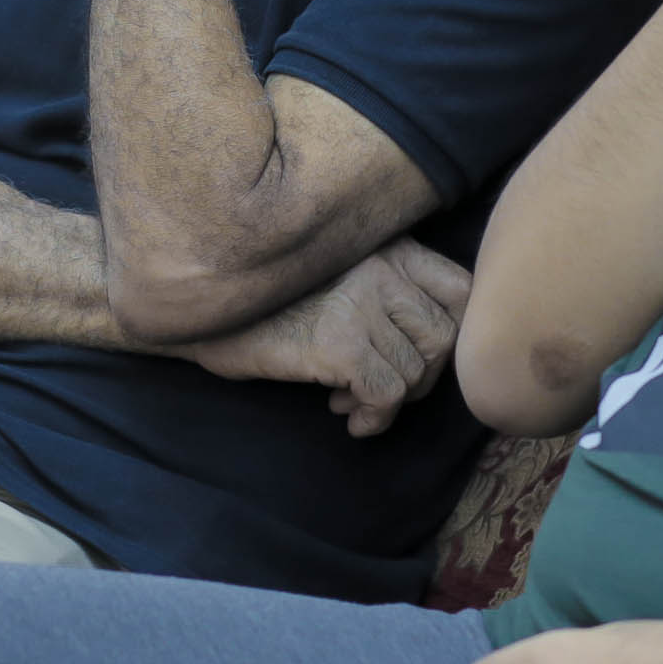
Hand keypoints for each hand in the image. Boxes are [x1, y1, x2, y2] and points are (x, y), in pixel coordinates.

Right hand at [174, 238, 470, 436]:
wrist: (201, 307)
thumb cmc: (268, 298)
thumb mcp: (337, 273)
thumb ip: (385, 289)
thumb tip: (429, 350)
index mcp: (387, 246)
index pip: (461, 289)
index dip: (451, 334)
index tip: (419, 357)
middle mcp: (381, 267)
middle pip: (443, 338)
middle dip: (421, 376)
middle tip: (383, 389)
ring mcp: (362, 302)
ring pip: (415, 372)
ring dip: (389, 400)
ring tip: (350, 400)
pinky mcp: (339, 340)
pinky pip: (386, 395)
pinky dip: (375, 417)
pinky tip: (350, 418)